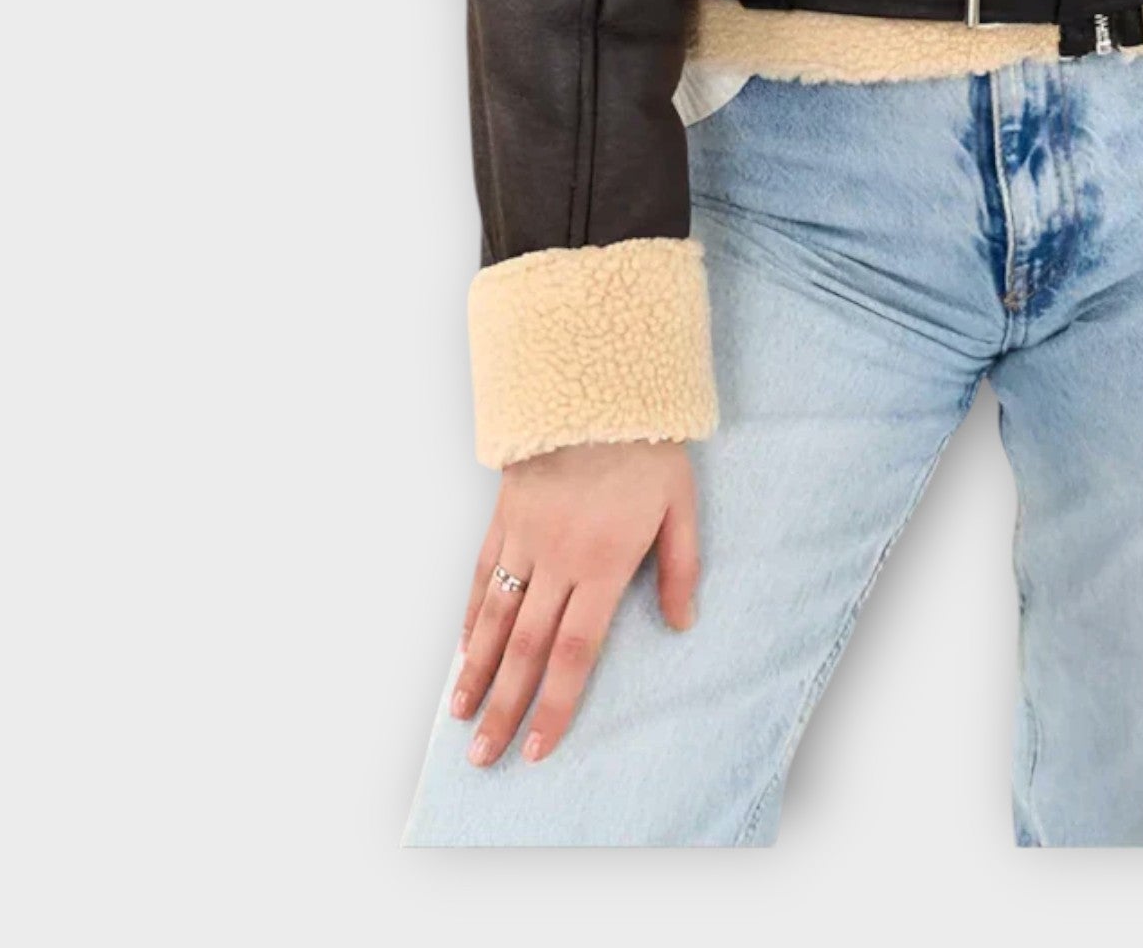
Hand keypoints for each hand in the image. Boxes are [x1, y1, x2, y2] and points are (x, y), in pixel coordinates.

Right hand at [450, 440, 698, 766]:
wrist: (596, 383)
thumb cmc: (648, 445)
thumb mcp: (681, 504)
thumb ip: (681, 568)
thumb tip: (683, 625)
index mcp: (604, 564)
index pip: (574, 653)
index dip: (554, 705)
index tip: (538, 749)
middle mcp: (557, 560)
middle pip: (525, 650)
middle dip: (504, 709)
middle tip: (482, 758)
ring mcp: (524, 537)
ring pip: (493, 618)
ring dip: (475, 672)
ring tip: (459, 717)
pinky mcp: (504, 515)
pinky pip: (482, 575)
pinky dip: (470, 616)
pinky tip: (463, 649)